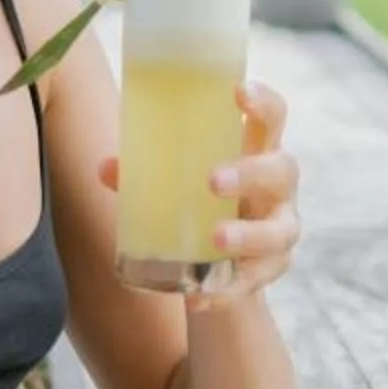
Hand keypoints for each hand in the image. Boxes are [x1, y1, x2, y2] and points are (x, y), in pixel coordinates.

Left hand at [100, 76, 299, 312]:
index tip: (239, 91)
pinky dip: (225, 290)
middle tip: (212, 181)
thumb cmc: (200, 201)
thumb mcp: (178, 182)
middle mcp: (277, 189)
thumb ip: (144, 174)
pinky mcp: (270, 271)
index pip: (272, 118)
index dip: (263, 102)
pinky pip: (254, 281)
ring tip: (217, 240)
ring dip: (247, 234)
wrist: (222, 263)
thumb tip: (106, 167)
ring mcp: (280, 230)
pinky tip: (198, 297)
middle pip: (281, 171)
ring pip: (278, 231)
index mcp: (256, 152)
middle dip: (249, 173)